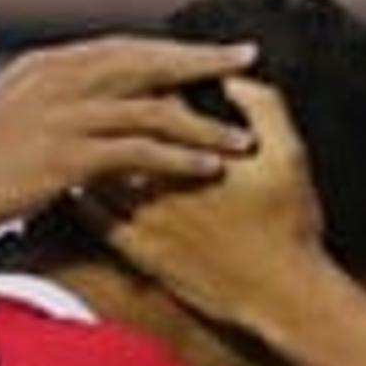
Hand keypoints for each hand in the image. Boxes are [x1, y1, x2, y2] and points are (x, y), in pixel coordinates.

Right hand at [0, 34, 257, 238]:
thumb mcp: (1, 113)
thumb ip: (41, 100)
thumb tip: (68, 101)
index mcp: (45, 64)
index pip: (121, 48)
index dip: (166, 50)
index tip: (204, 53)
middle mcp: (58, 78)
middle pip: (146, 62)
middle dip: (200, 61)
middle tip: (245, 60)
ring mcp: (64, 113)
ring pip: (152, 108)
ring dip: (202, 124)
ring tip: (240, 140)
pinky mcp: (68, 154)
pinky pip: (140, 151)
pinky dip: (178, 159)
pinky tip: (208, 170)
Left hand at [96, 75, 327, 338]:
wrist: (280, 294)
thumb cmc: (288, 224)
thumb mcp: (289, 154)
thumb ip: (262, 105)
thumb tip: (231, 76)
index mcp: (191, 148)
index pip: (152, 94)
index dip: (144, 76)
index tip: (141, 70)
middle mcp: (160, 180)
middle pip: (116, 131)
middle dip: (109, 111)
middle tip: (102, 99)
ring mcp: (144, 217)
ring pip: (95, 169)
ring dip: (89, 150)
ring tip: (81, 134)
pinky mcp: (138, 250)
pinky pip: (93, 217)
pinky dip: (82, 194)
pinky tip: (77, 183)